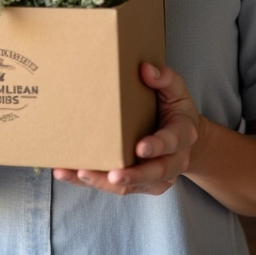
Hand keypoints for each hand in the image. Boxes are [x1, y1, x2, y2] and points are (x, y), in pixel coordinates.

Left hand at [53, 63, 199, 195]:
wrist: (183, 136)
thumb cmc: (176, 108)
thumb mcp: (176, 89)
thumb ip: (165, 78)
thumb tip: (145, 69)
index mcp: (183, 135)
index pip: (172, 142)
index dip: (157, 146)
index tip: (140, 148)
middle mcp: (173, 161)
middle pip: (154, 174)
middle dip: (132, 176)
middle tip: (113, 174)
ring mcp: (156, 176)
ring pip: (132, 186)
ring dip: (105, 182)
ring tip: (80, 174)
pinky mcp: (140, 183)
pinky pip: (118, 187)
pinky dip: (95, 182)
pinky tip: (71, 174)